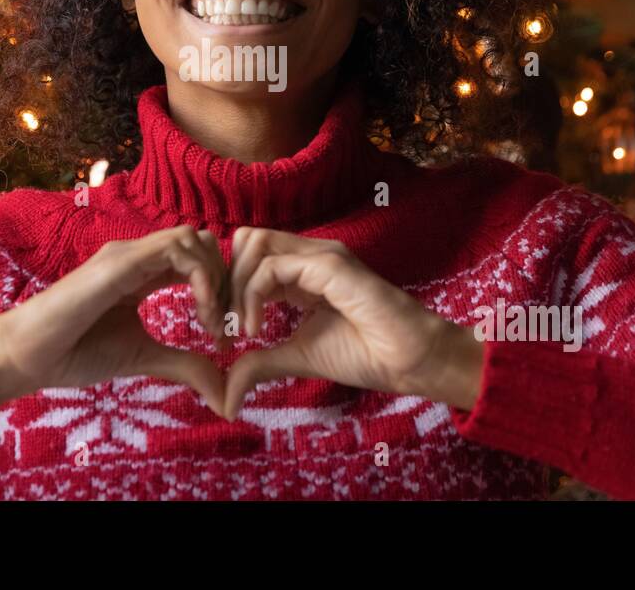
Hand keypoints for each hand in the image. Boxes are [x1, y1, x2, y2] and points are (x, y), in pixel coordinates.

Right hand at [0, 225, 228, 414]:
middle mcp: (139, 256)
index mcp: (144, 274)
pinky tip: (201, 310)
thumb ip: (185, 365)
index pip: (198, 260)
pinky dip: (200, 275)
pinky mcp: (120, 262)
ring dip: (215, 276)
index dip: (221, 289)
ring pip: (193, 237)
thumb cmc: (77, 353)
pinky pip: (175, 248)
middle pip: (203, 242)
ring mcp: (128, 254)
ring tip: (212, 320)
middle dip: (225, 279)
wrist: (29, 356)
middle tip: (224, 324)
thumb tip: (227, 397)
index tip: (224, 334)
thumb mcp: (145, 358)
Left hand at [223, 227, 481, 419]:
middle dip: (225, 280)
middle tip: (226, 326)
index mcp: (301, 271)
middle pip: (245, 240)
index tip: (225, 331)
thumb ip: (260, 362)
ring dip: (237, 286)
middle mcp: (309, 254)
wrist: (410, 360)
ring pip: (254, 244)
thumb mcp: (297, 357)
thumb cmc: (364, 354)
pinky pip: (273, 266)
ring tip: (244, 328)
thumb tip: (225, 395)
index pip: (248, 255)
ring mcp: (321, 255)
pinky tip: (258, 329)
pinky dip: (254, 296)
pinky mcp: (330, 265)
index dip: (228, 287)